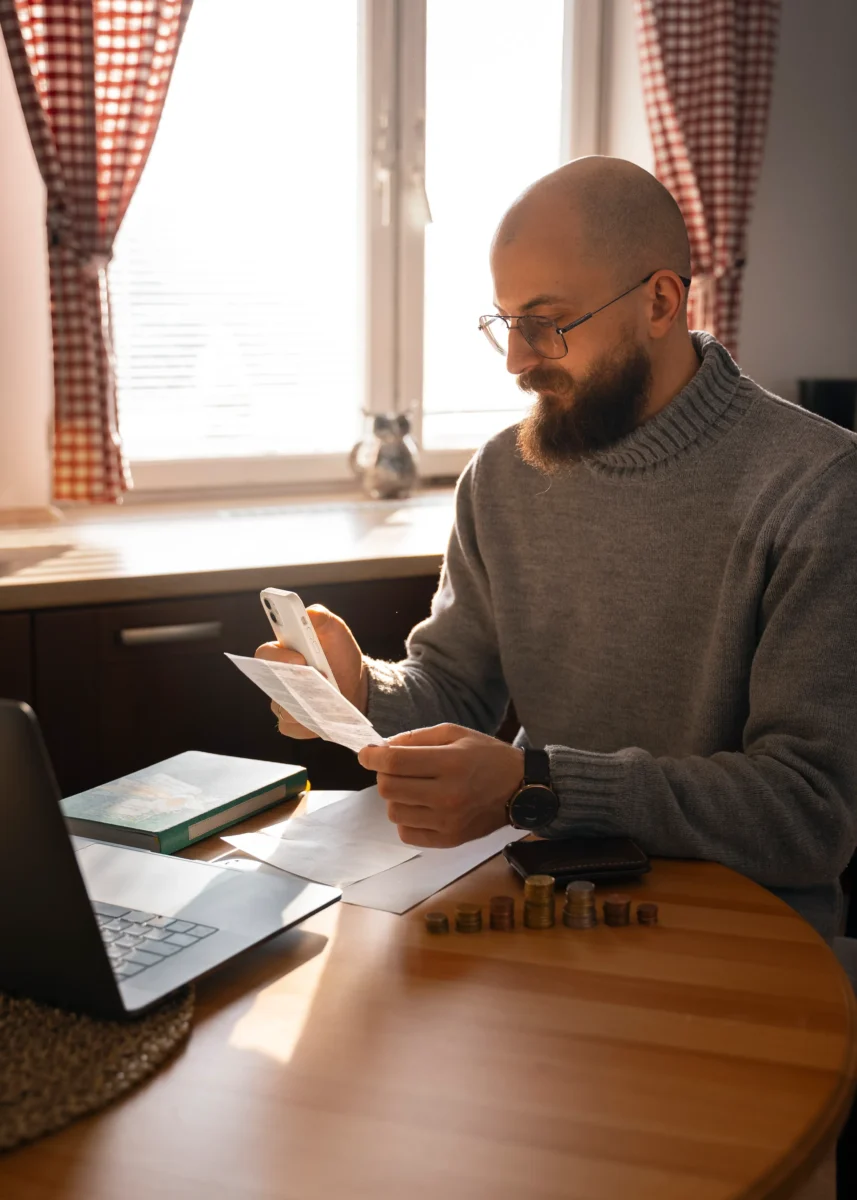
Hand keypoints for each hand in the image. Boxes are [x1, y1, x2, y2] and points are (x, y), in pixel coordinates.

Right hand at [255, 604, 366, 738]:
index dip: (278, 656)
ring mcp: (282, 701)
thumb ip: (321, 617)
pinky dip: (308, 722)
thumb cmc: (340, 654)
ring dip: (303, 703)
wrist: (356, 685)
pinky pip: (291, 725)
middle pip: (269, 684)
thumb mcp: (336, 631)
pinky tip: (324, 716)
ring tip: (326, 700)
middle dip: (292, 682)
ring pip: (281, 706)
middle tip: (317, 681)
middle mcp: (276, 677)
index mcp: (282, 651)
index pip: (265, 653)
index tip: (300, 658)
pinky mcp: (291, 722)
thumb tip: (308, 613)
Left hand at [357, 723, 524, 847]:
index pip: (395, 763)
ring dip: (396, 797)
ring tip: (413, 787)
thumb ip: (415, 738)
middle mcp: (449, 795)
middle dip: (384, 775)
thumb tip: (380, 749)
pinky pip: (406, 833)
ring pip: (393, 812)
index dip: (372, 757)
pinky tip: (420, 806)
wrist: (520, 788)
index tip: (365, 754)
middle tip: (396, 768)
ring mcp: (448, 822)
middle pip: (388, 789)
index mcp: (451, 763)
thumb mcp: (454, 733)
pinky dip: (406, 818)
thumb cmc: (486, 756)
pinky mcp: (449, 840)